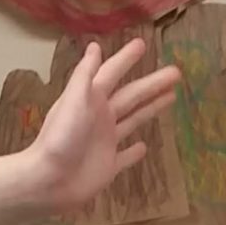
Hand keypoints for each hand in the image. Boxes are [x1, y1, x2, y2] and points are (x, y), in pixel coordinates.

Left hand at [0, 39, 182, 224]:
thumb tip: (94, 45)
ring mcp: (105, 142)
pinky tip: (145, 146)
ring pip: (134, 120)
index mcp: (92, 99)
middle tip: (176, 72)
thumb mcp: (73, 100)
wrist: (49, 181)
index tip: (143, 43)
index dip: (127, 59)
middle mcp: (101, 117)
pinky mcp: (108, 165)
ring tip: (172, 97)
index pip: (113, 72)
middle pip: (133, 95)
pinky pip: (125, 156)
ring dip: (151, 108)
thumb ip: (85, 75)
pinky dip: (135, 152)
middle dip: (153, 83)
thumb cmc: (60, 139)